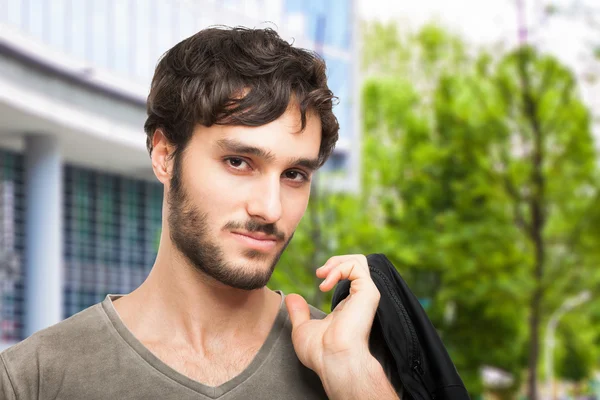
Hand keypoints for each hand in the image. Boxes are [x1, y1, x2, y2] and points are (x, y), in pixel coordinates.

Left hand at [284, 254, 380, 378]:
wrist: (334, 361)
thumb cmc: (321, 353)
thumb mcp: (303, 329)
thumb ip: (299, 312)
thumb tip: (291, 297)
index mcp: (348, 305)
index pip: (349, 276)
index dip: (333, 270)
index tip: (318, 277)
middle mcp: (359, 298)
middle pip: (357, 264)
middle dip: (335, 261)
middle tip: (319, 272)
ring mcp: (366, 295)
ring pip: (359, 261)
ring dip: (336, 262)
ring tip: (322, 274)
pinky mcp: (368, 293)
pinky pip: (357, 266)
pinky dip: (338, 268)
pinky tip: (325, 284)